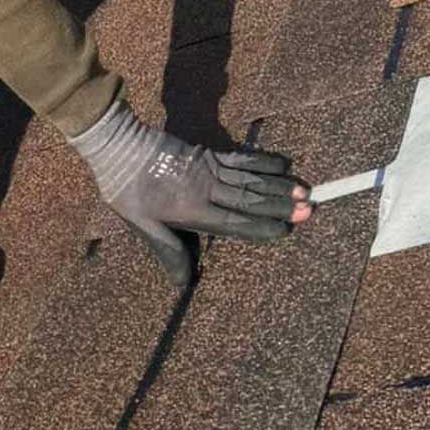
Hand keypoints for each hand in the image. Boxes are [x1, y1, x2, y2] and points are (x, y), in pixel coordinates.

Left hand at [69, 100, 311, 283]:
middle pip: (250, 199)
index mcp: (191, 209)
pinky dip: (263, 162)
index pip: (234, 221)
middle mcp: (207, 189)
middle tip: (310, 208)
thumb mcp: (141, 225)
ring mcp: (210, 169)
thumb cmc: (127, 190)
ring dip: (279, 185)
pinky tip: (283, 165)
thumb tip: (185, 283)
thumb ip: (167, 250)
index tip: (286, 231)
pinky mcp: (208, 154)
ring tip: (305, 190)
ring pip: (250, 180)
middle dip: (281, 205)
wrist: (119, 146)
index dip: (261, 226)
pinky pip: (241, 160)